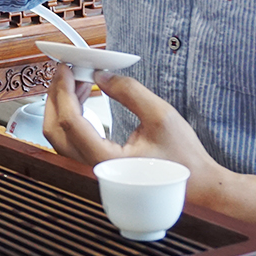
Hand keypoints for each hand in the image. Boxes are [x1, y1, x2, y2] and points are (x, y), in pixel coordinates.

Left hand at [42, 65, 229, 208]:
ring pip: (61, 138)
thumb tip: (100, 75)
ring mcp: (97, 169)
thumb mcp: (160, 114)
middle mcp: (97, 168)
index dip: (63, 91)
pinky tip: (84, 97)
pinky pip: (74, 140)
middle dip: (56, 97)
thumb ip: (128, 91)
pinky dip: (72, 116)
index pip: (71, 123)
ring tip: (77, 79)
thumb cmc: (184, 158)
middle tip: (65, 71)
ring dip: (62, 106)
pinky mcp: (100, 165)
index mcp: (109, 161)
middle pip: (56, 132)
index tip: (65, 69)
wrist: (199, 187)